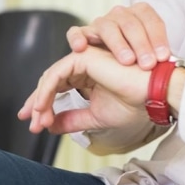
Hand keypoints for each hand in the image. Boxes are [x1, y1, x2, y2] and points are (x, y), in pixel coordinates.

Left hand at [17, 46, 149, 134]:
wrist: (152, 97)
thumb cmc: (133, 104)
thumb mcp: (96, 117)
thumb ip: (73, 120)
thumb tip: (50, 127)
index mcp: (86, 76)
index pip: (58, 89)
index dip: (43, 106)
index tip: (34, 124)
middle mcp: (82, 65)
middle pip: (50, 82)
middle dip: (38, 105)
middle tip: (32, 124)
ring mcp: (82, 58)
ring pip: (51, 78)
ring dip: (41, 100)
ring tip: (39, 121)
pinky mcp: (83, 57)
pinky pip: (56, 74)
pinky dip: (46, 92)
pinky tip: (43, 108)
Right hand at [66, 2, 170, 69]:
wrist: (121, 66)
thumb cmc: (140, 60)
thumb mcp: (155, 54)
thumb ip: (161, 55)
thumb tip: (174, 64)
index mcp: (139, 14)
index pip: (150, 18)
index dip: (157, 37)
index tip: (163, 57)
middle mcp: (119, 14)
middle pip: (130, 23)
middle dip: (141, 44)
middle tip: (147, 63)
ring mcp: (101, 23)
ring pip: (107, 26)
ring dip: (118, 44)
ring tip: (126, 61)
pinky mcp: (83, 34)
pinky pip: (76, 31)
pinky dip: (77, 37)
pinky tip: (81, 48)